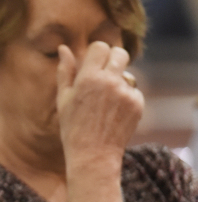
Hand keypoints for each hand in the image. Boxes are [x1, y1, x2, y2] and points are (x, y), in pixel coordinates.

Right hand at [56, 42, 143, 165]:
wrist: (93, 154)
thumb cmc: (72, 127)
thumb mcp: (63, 99)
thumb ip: (65, 71)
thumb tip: (63, 48)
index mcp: (88, 78)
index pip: (101, 47)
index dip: (97, 53)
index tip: (93, 64)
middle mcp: (110, 81)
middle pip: (120, 53)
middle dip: (113, 59)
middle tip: (105, 74)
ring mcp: (126, 93)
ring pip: (128, 74)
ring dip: (119, 81)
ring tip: (106, 102)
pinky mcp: (138, 104)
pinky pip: (134, 91)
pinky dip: (126, 98)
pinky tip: (114, 114)